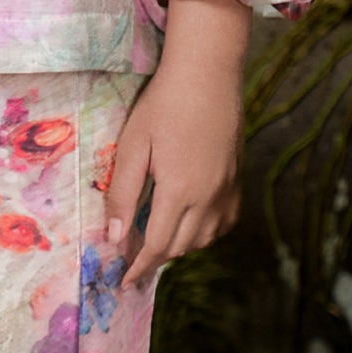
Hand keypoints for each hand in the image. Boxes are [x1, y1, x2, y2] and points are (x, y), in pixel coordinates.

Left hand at [104, 0, 248, 289]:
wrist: (207, 71)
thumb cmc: (163, 102)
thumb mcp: (133, 144)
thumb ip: (122, 192)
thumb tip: (114, 237)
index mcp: (179, 190)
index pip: (157, 246)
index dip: (138, 266)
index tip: (123, 281)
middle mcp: (208, 197)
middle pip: (181, 246)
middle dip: (156, 258)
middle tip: (133, 257)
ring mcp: (227, 188)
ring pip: (205, 238)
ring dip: (180, 246)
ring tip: (157, 238)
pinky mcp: (237, 178)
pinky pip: (225, 221)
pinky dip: (206, 231)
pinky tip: (191, 221)